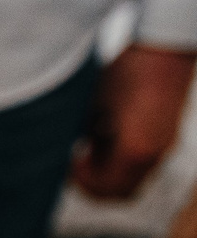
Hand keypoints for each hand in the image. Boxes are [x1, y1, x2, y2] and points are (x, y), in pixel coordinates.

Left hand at [72, 44, 196, 201]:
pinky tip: (108, 137)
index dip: (82, 182)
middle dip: (94, 184)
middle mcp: (154, 154)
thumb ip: (84, 137)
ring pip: (133, 180)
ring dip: (109, 174)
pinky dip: (122, 162)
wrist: (166, 44)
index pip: (105, 188)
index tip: (68, 163)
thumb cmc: (126, 71)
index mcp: (134, 150)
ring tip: (91, 148)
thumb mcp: (94, 106)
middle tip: (75, 165)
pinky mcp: (168, 136)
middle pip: (121, 192)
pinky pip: (143, 164)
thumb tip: (70, 156)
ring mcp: (165, 145)